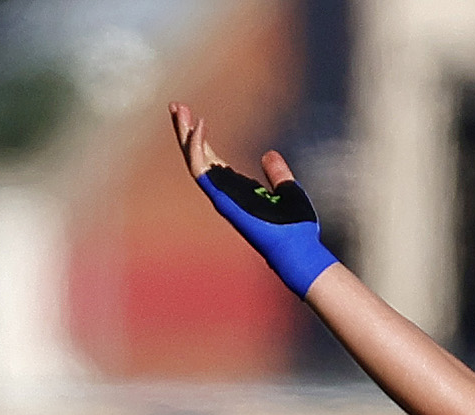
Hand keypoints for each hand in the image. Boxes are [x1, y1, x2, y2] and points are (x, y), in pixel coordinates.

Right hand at [169, 101, 335, 295]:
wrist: (298, 248)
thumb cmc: (296, 228)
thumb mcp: (288, 190)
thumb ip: (277, 173)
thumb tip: (269, 154)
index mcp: (237, 189)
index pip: (211, 159)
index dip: (201, 139)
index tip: (196, 116)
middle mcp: (225, 192)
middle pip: (197, 156)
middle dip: (185, 131)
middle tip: (176, 105)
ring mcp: (222, 195)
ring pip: (193, 160)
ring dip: (184, 134)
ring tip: (179, 109)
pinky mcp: (222, 198)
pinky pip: (201, 170)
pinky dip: (197, 147)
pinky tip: (199, 125)